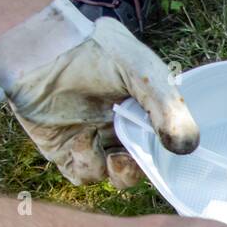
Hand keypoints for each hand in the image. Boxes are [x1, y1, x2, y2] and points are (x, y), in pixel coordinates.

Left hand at [0, 0, 197, 186]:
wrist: (41, 48)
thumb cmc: (94, 50)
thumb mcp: (143, 72)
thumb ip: (168, 108)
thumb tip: (185, 147)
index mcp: (147, 113)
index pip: (168, 146)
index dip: (171, 156)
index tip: (170, 153)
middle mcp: (123, 130)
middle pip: (146, 168)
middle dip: (144, 170)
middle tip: (136, 158)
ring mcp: (96, 142)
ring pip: (118, 178)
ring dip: (119, 172)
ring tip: (111, 155)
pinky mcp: (67, 152)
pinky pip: (86, 177)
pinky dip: (88, 167)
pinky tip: (81, 141)